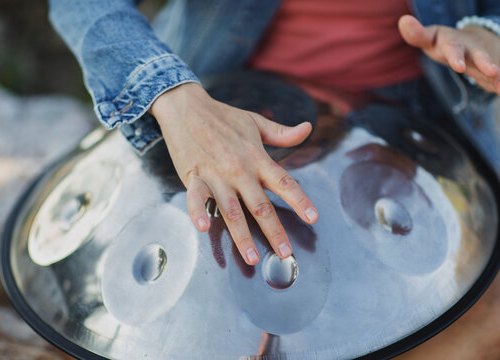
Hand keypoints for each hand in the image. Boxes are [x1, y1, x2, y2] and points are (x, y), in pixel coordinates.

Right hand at [150, 83, 318, 264]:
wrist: (186, 107)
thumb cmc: (223, 116)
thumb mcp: (256, 121)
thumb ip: (282, 133)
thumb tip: (307, 129)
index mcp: (257, 157)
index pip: (284, 181)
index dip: (300, 200)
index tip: (313, 218)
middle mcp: (239, 169)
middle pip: (260, 205)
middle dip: (274, 231)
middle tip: (285, 253)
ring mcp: (216, 175)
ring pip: (231, 210)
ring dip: (242, 236)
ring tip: (253, 258)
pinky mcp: (194, 177)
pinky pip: (196, 198)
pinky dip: (198, 212)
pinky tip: (202, 227)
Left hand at [398, 15, 499, 107]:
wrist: (467, 40)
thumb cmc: (442, 41)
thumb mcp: (429, 37)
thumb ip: (416, 34)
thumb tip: (403, 20)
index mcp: (454, 43)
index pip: (453, 49)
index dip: (456, 57)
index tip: (459, 67)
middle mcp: (472, 51)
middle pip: (480, 57)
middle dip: (486, 64)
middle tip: (493, 72)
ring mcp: (483, 63)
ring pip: (493, 72)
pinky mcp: (490, 75)